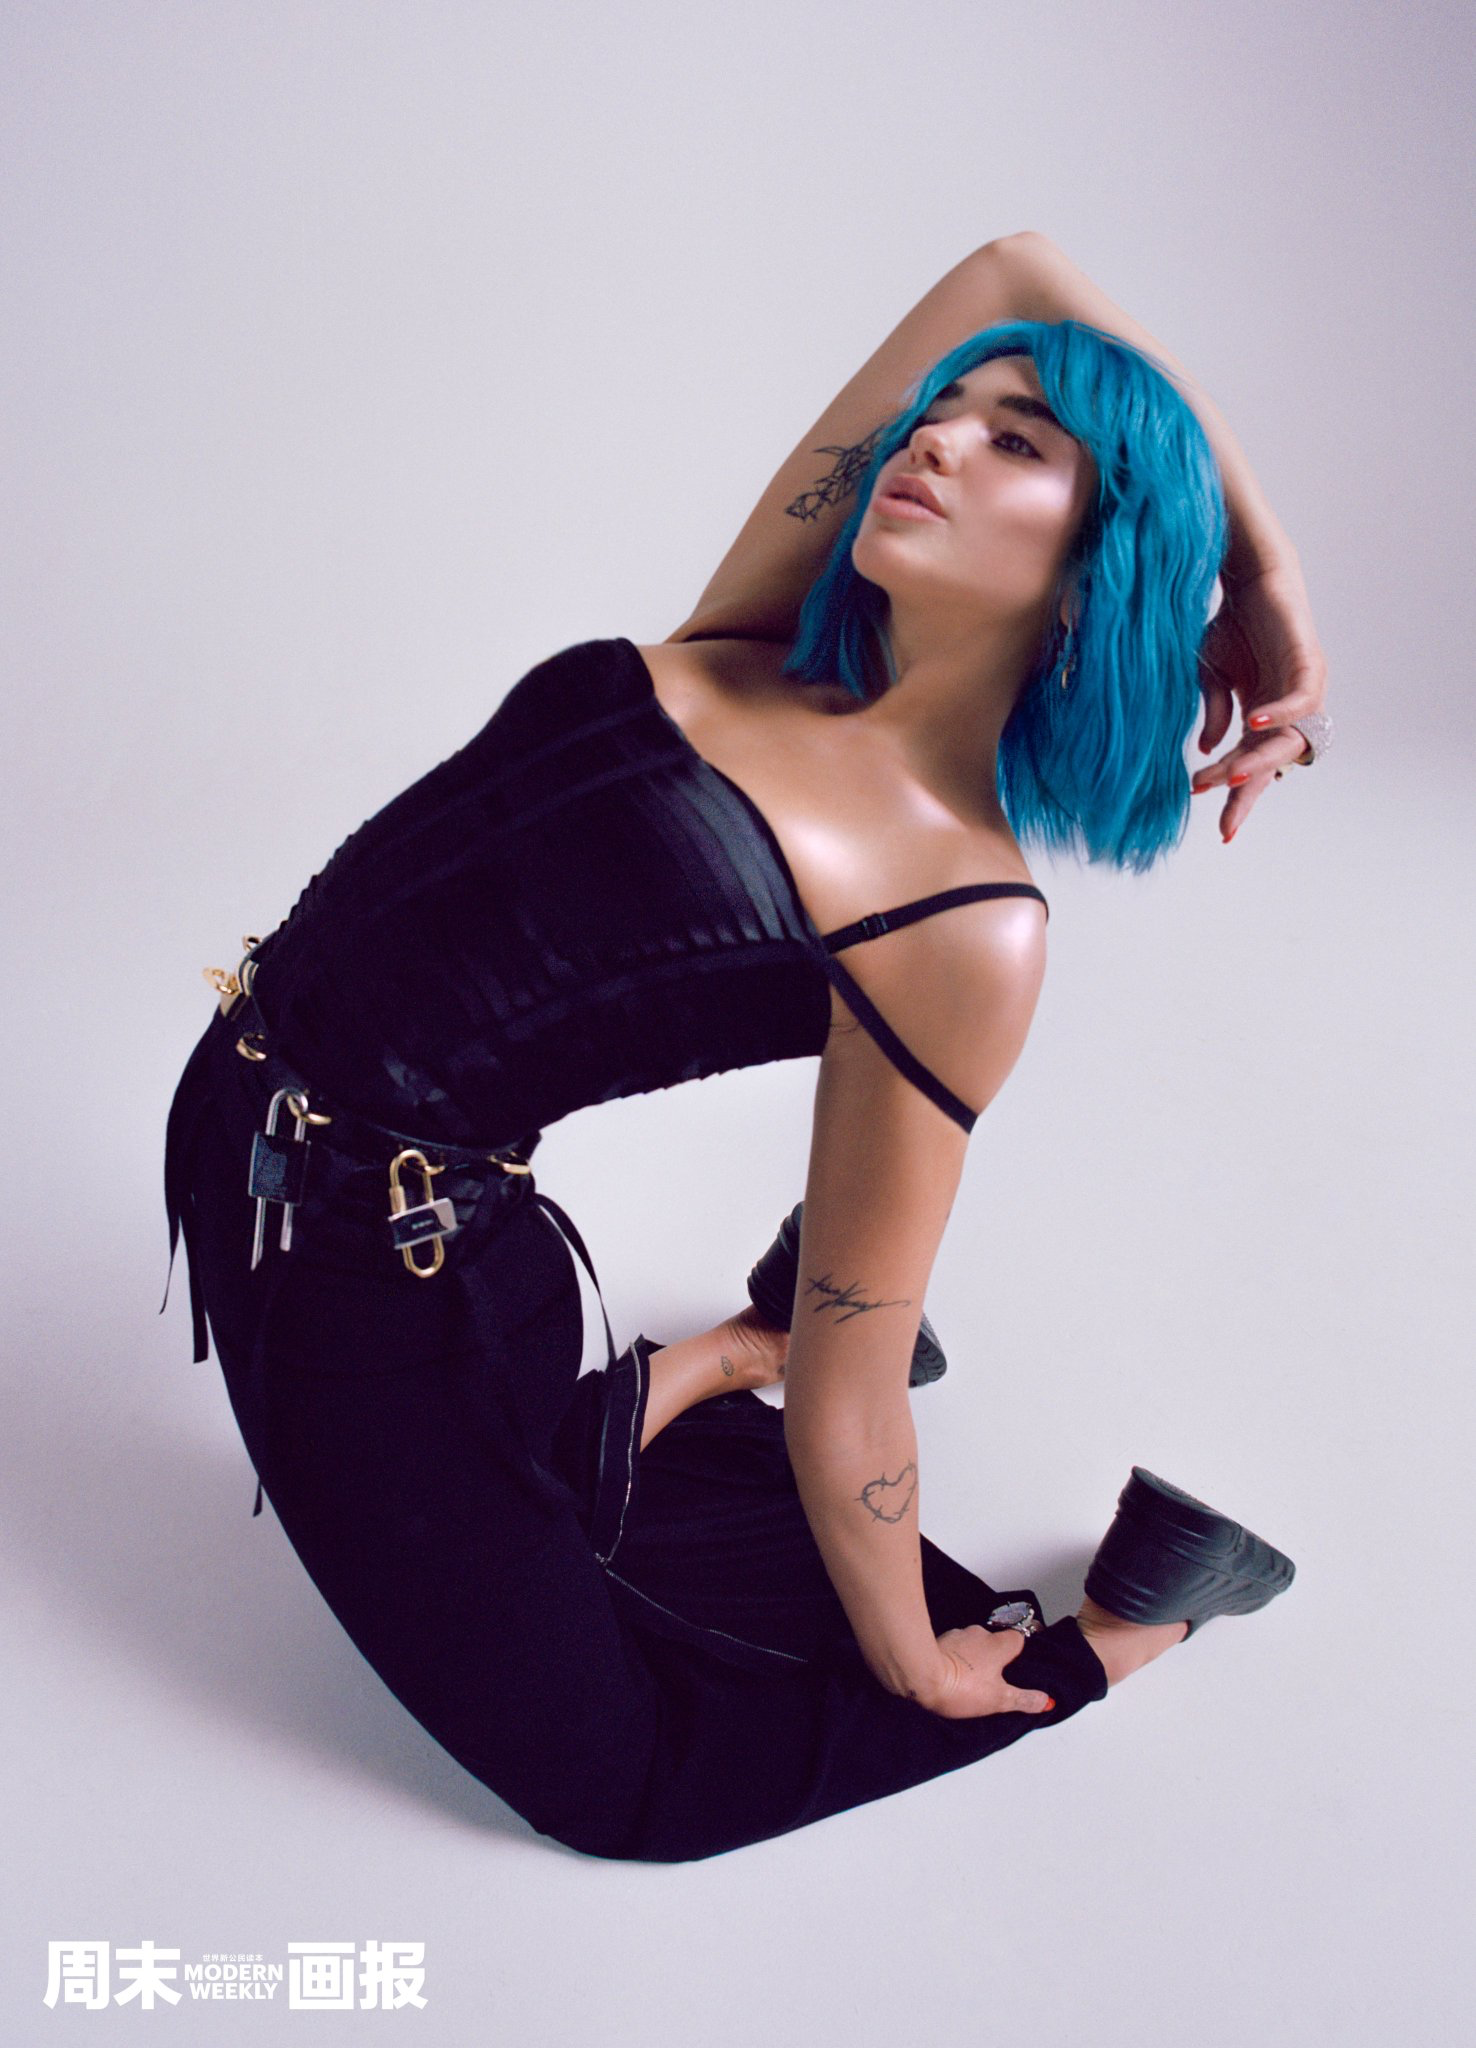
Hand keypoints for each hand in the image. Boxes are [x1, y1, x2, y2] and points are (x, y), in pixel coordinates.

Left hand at [915, 1624, 1056, 1720]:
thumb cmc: (962, 1687)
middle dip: (994, 1656)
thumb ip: (1024, 1699)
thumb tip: (1046, 1701)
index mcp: (998, 1644)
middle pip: (994, 1640)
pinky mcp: (939, 1640)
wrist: (921, 1678)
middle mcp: (979, 1633)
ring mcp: (957, 1635)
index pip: (1017, 1638)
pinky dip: (955, 1656)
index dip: (1018, 1652)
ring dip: (973, 1656)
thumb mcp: (999, 1699)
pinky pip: (954, 1647)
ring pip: (972, 1643)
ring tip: (969, 1679)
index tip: (1016, 1667)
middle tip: (992, 1678)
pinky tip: (951, 1672)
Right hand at [1191, 556, 1328, 841]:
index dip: (1239, 798)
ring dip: (1257, 762)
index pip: (1250, 765)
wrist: (1250, 576)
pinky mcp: (1308, 664)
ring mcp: (1300, 690)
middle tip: (1226, 822)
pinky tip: (1251, 723)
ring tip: (1228, 778)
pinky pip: (1298, 700)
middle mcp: (1286, 710)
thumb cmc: (1232, 623)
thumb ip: (1212, 711)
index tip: (1223, 832)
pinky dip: (1279, 714)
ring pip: (1286, 741)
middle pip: (1271, 765)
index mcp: (1261, 717)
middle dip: (1247, 793)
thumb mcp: (1209, 675)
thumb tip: (1207, 749)